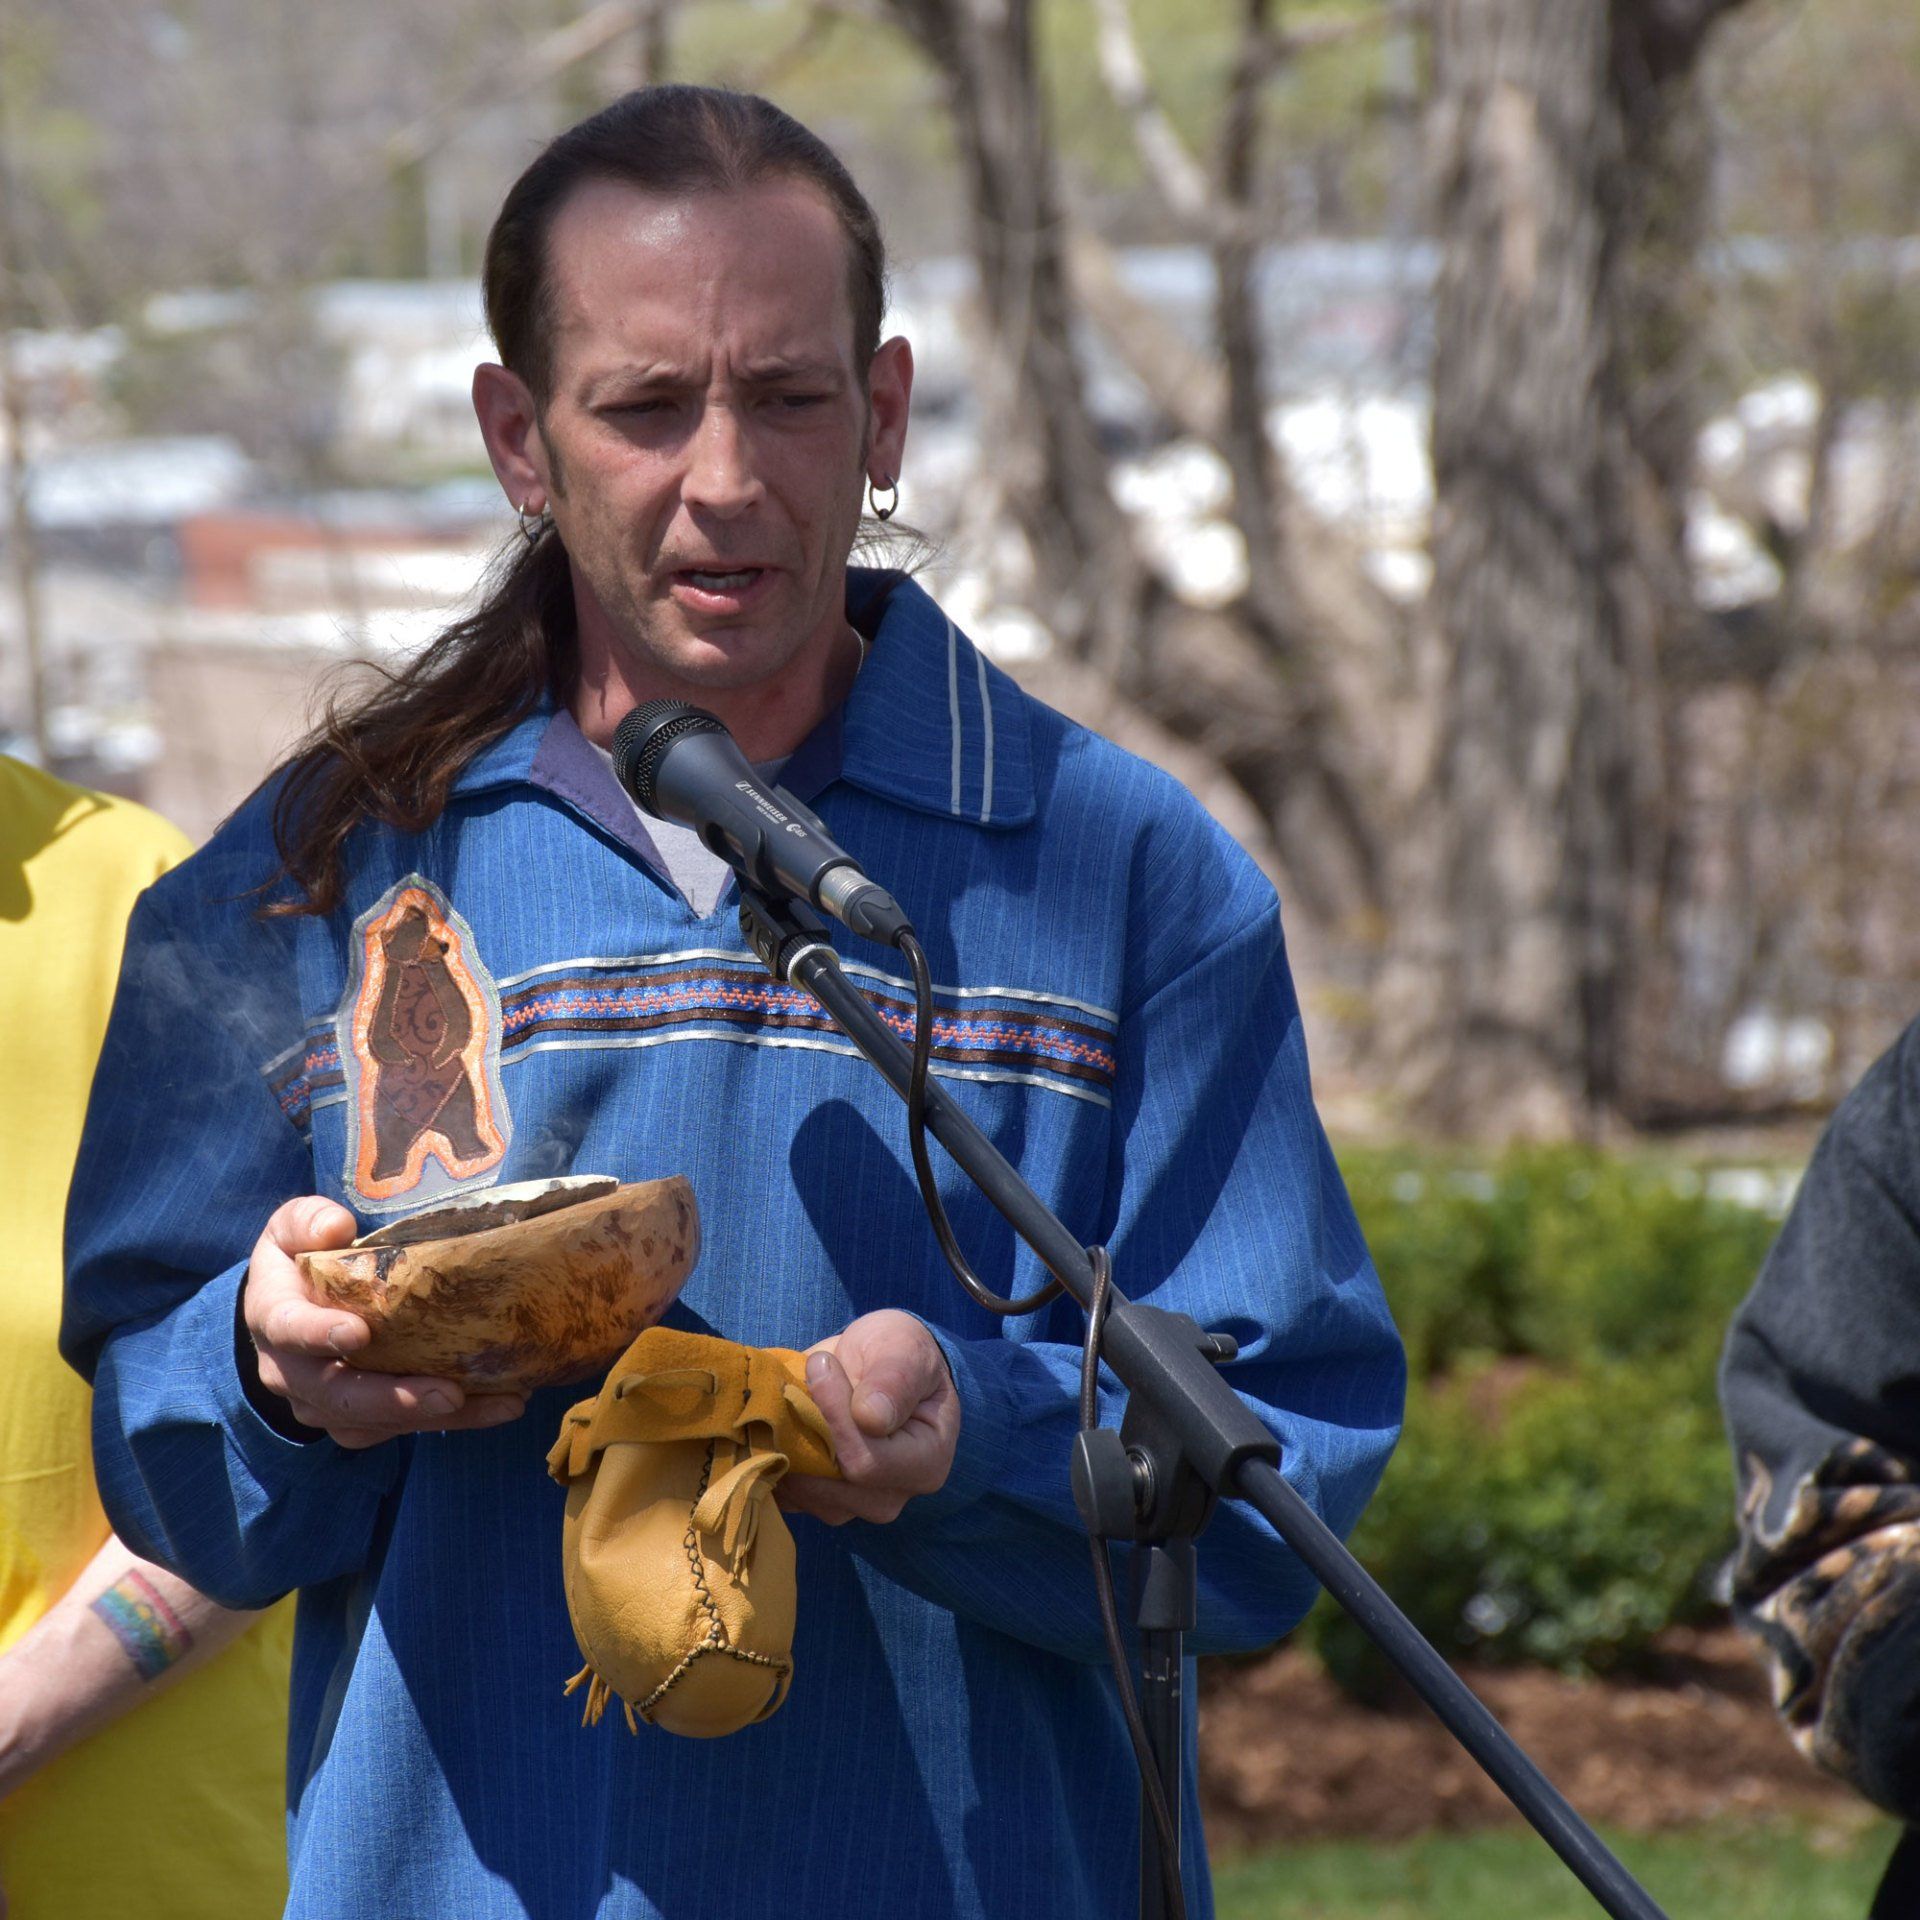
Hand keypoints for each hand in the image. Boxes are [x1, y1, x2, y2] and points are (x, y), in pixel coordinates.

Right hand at [243, 1196, 525, 1448]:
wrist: (287, 1308)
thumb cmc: (299, 1258)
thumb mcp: (293, 1228)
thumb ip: (309, 1221)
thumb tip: (337, 1227)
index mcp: (275, 1317)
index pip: (290, 1329)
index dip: (319, 1335)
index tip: (359, 1333)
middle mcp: (293, 1372)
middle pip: (339, 1395)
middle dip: (395, 1399)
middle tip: (450, 1394)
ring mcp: (323, 1404)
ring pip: (374, 1422)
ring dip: (436, 1417)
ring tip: (502, 1404)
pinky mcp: (357, 1420)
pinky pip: (399, 1429)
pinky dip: (451, 1422)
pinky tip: (499, 1404)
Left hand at [779, 1309, 959, 1524]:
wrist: (878, 1363)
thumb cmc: (898, 1352)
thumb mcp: (904, 1349)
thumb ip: (893, 1380)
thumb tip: (871, 1418)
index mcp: (926, 1463)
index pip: (867, 1462)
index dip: (834, 1418)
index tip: (821, 1365)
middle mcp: (893, 1496)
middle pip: (835, 1487)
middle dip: (807, 1434)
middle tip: (801, 1381)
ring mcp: (854, 1503)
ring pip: (807, 1497)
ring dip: (787, 1449)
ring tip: (789, 1399)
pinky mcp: (820, 1499)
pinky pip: (787, 1496)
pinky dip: (773, 1462)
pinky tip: (776, 1423)